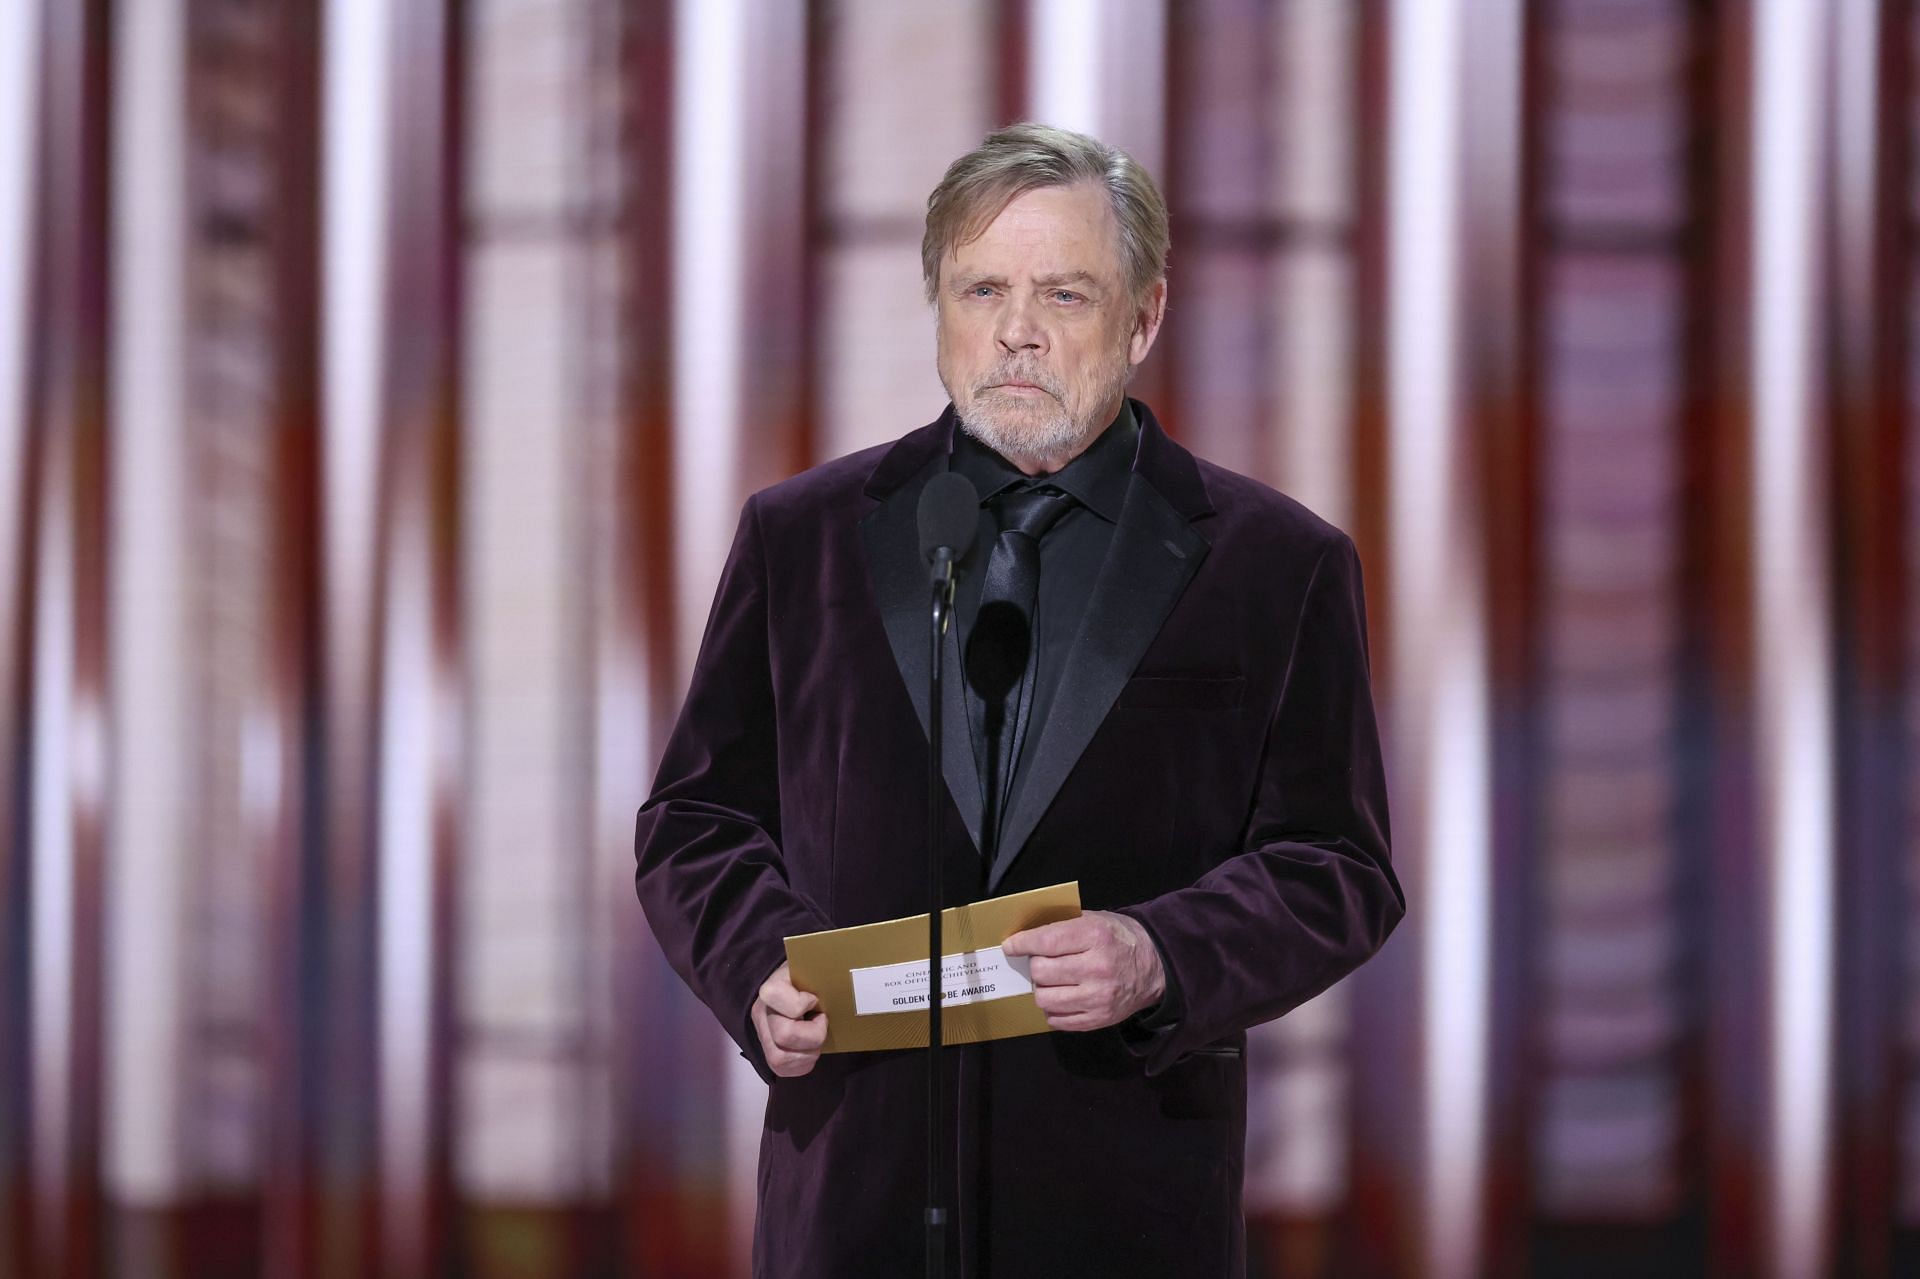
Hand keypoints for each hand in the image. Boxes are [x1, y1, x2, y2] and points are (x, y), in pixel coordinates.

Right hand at [752, 962, 827, 1077]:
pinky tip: (809, 1050)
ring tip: (816, 1039)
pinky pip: (782, 1070)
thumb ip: (819, 976)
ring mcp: (762, 1035)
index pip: (791, 1006)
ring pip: (780, 1059)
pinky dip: (802, 1065)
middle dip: (813, 1035)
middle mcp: (761, 1013)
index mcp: (772, 989)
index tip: (814, 999)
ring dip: (807, 1053)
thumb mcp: (812, 969)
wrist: (791, 986)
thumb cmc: (807, 979)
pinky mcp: (767, 1054)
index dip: (806, 1004)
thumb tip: (843, 982)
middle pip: (785, 1035)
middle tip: (821, 1022)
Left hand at [1001, 911, 1166, 1031]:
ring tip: (1052, 981)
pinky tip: (1062, 997)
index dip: (1023, 944)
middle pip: (1041, 971)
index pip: (1047, 941)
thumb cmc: (1119, 938)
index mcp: (1095, 936)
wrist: (1156, 967)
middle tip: (1043, 962)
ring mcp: (1098, 997)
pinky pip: (1058, 1020)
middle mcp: (1096, 967)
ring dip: (1042, 988)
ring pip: (1045, 998)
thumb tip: (1025, 936)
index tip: (1010, 946)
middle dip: (1036, 965)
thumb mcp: (1096, 919)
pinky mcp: (1099, 1019)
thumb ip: (1064, 925)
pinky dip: (1053, 1009)